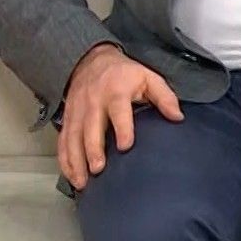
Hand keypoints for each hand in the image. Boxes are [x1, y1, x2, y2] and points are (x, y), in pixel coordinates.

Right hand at [58, 43, 183, 191]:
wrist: (91, 59)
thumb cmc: (123, 74)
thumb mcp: (148, 77)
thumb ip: (164, 97)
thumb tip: (177, 117)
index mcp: (115, 90)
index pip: (118, 109)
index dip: (122, 128)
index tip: (125, 146)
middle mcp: (93, 101)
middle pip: (90, 127)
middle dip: (92, 149)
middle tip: (98, 169)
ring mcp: (78, 110)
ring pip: (73, 136)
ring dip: (76, 159)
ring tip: (82, 181)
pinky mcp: (68, 118)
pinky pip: (63, 140)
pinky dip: (65, 159)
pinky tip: (72, 176)